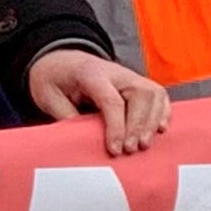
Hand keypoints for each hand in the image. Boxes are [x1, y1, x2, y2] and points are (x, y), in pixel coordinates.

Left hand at [27, 48, 167, 155]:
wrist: (59, 60)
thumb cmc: (53, 79)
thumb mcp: (47, 96)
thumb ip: (65, 116)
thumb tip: (84, 141)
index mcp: (90, 73)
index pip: (111, 99)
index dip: (116, 127)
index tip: (115, 149)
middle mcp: (115, 72)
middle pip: (139, 95)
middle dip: (138, 125)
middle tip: (131, 150)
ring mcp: (129, 75)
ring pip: (153, 93)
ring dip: (153, 121)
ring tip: (144, 145)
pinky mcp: (137, 82)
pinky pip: (159, 95)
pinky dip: (163, 112)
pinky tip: (160, 130)